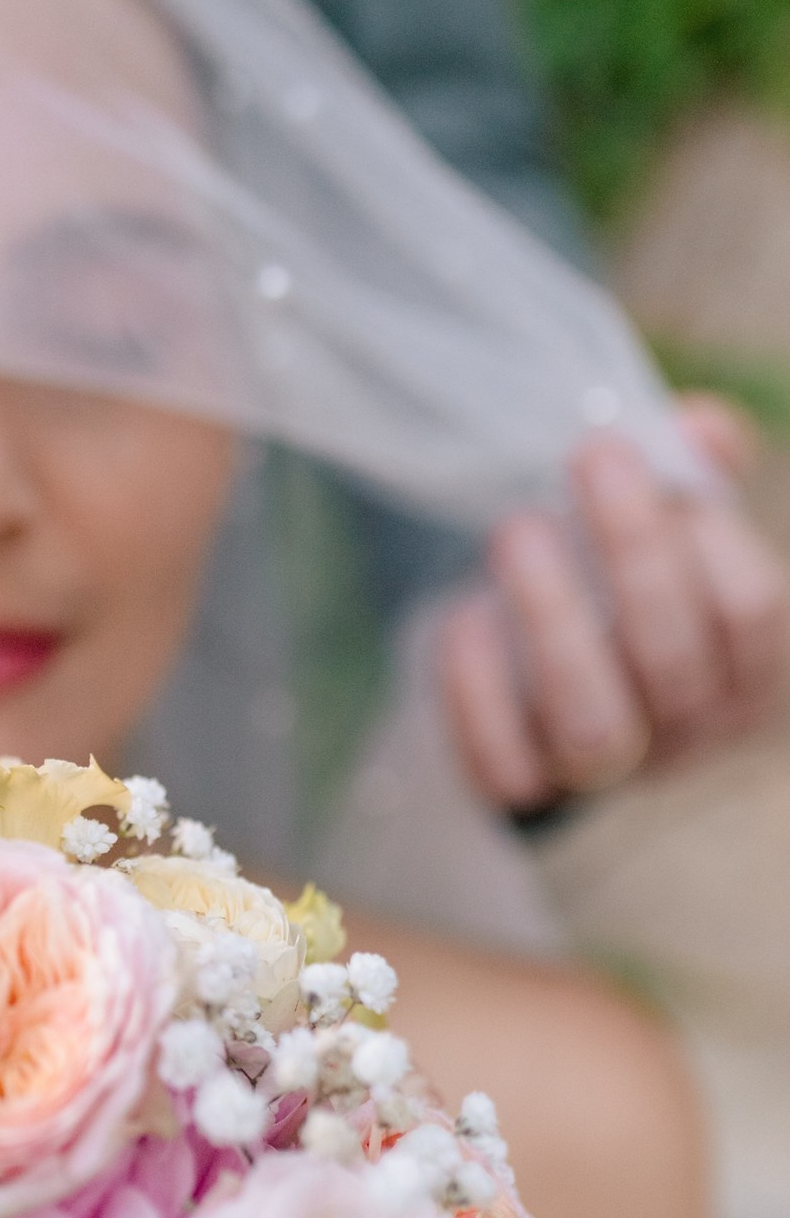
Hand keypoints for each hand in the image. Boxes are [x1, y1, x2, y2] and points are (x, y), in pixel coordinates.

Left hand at [439, 395, 787, 814]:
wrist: (541, 690)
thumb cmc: (622, 588)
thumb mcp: (665, 524)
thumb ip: (692, 472)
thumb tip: (697, 427)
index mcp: (744, 664)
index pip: (752, 613)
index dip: (706, 535)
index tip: (641, 451)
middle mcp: (688, 728)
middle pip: (674, 661)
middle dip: (632, 553)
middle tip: (589, 460)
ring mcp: (609, 771)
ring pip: (593, 725)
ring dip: (553, 621)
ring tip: (518, 531)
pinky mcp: (526, 791)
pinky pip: (505, 766)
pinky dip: (478, 693)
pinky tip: (465, 619)